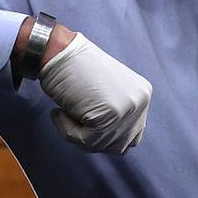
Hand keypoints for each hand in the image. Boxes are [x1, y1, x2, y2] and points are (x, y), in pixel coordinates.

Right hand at [37, 33, 150, 154]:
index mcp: (142, 94)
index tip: (83, 123)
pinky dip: (67, 131)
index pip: (132, 135)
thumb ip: (116, 113)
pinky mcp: (109, 115)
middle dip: (93, 139)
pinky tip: (59, 112)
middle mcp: (140, 102)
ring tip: (64, 113)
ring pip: (103, 145)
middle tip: (70, 120)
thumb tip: (112, 142)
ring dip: (78, 136)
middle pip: (120, 145)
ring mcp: (127, 109)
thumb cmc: (71, 69)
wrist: (55, 52)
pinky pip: (86, 140)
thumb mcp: (105, 91)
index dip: (105, 135)